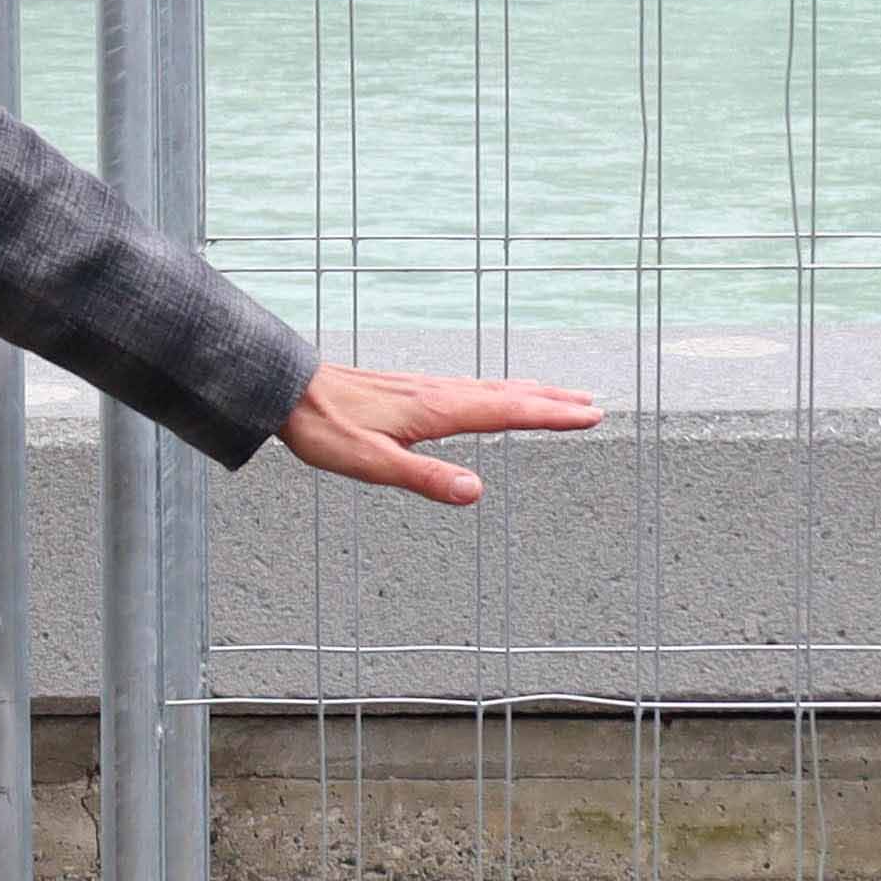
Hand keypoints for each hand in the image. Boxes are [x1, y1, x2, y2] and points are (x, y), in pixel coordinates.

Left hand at [275, 362, 604, 505]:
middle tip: (593, 406)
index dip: (551, 416)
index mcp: (437, 411)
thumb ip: (425, 478)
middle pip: (508, 395)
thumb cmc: (325, 429)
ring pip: (490, 388)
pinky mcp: (411, 389)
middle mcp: (438, 393)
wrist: (287, 390)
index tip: (590, 415)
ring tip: (559, 396)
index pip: (508, 412)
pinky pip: (469, 387)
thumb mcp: (373, 465)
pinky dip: (497, 389)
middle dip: (552, 402)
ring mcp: (425, 388)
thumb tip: (476, 492)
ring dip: (530, 392)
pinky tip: (492, 396)